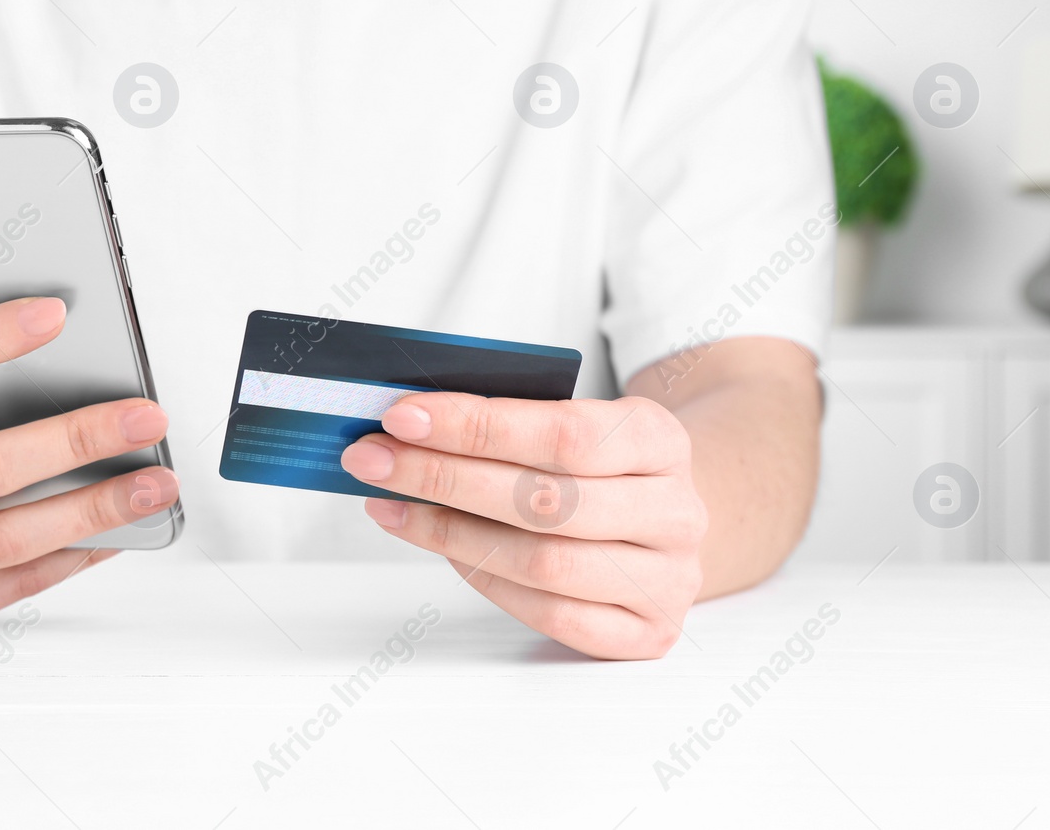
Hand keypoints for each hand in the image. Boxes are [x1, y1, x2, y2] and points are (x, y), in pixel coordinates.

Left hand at [340, 394, 705, 658]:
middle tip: (373, 459)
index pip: (562, 431)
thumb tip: (408, 424)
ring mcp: (667, 579)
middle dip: (444, 476)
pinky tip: (441, 547)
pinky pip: (552, 614)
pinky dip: (485, 579)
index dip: (476, 425)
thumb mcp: (577, 421)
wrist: (664, 520)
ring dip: (450, 532)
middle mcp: (676, 512)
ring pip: (544, 562)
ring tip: (392, 505)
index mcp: (660, 440)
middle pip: (545, 500)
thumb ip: (509, 420)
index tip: (401, 416)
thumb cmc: (600, 466)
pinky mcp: (647, 633)